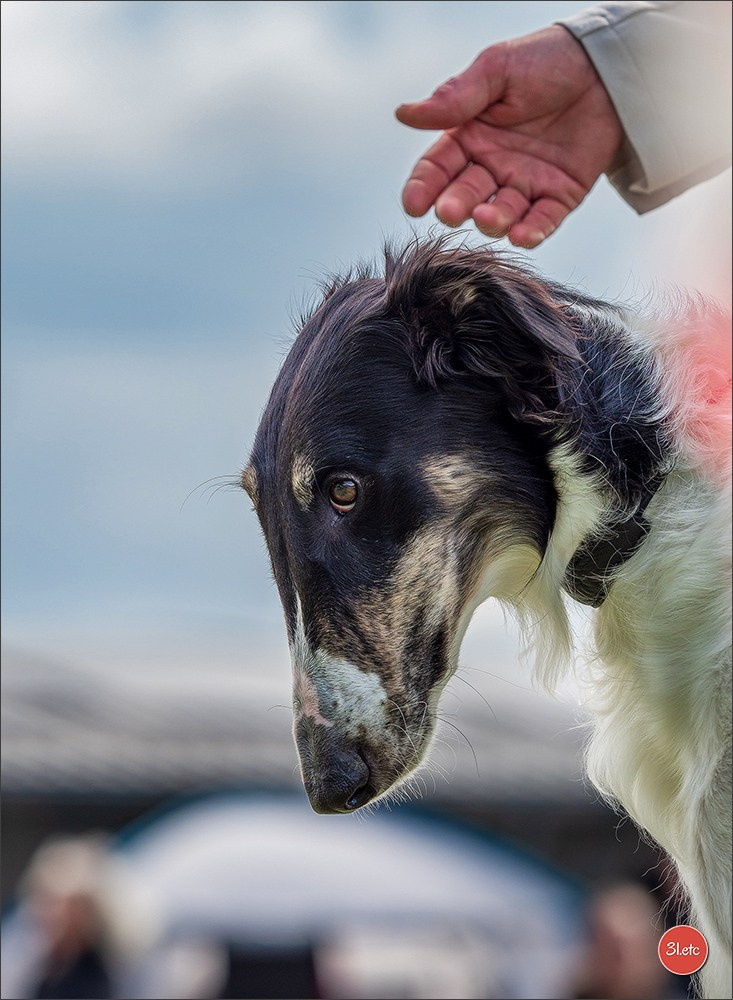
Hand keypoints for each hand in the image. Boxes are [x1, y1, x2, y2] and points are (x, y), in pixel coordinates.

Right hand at [396, 26, 624, 247]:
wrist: (606, 64)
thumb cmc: (547, 60)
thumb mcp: (497, 70)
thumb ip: (456, 97)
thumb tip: (404, 113)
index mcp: (470, 136)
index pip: (438, 168)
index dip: (424, 187)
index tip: (414, 204)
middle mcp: (493, 166)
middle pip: (466, 194)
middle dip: (456, 206)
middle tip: (451, 211)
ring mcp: (525, 184)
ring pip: (502, 213)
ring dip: (492, 220)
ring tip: (487, 218)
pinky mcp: (559, 196)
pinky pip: (542, 221)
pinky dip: (531, 232)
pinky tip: (521, 235)